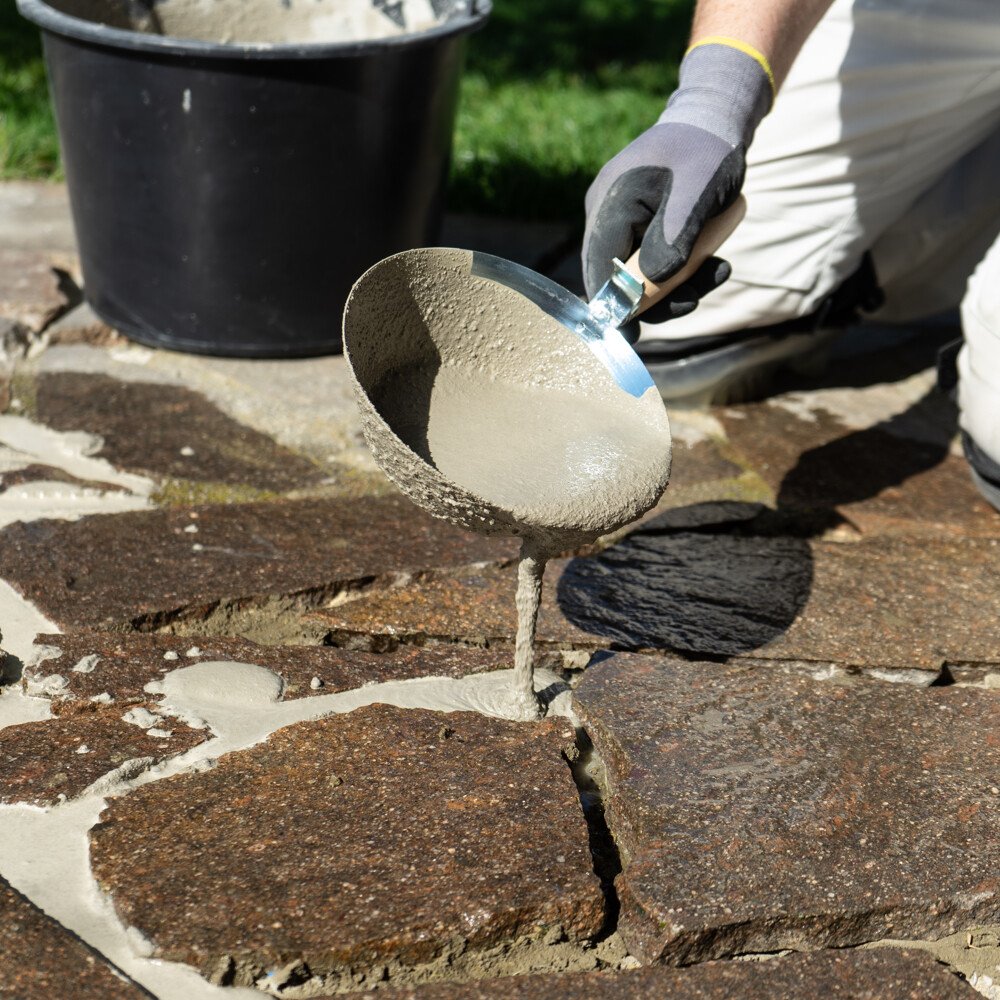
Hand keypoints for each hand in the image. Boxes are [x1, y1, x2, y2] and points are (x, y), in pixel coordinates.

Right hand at [582, 41, 772, 323]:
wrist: (714, 122)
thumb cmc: (706, 150)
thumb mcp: (698, 190)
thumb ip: (676, 233)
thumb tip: (656, 280)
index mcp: (611, 202)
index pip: (599, 266)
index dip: (612, 304)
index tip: (630, 335)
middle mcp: (605, 217)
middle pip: (614, 278)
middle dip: (655, 299)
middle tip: (694, 300)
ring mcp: (621, 226)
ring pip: (636, 277)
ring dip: (676, 287)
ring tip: (718, 272)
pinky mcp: (639, 233)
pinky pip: (652, 266)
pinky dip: (681, 274)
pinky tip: (713, 265)